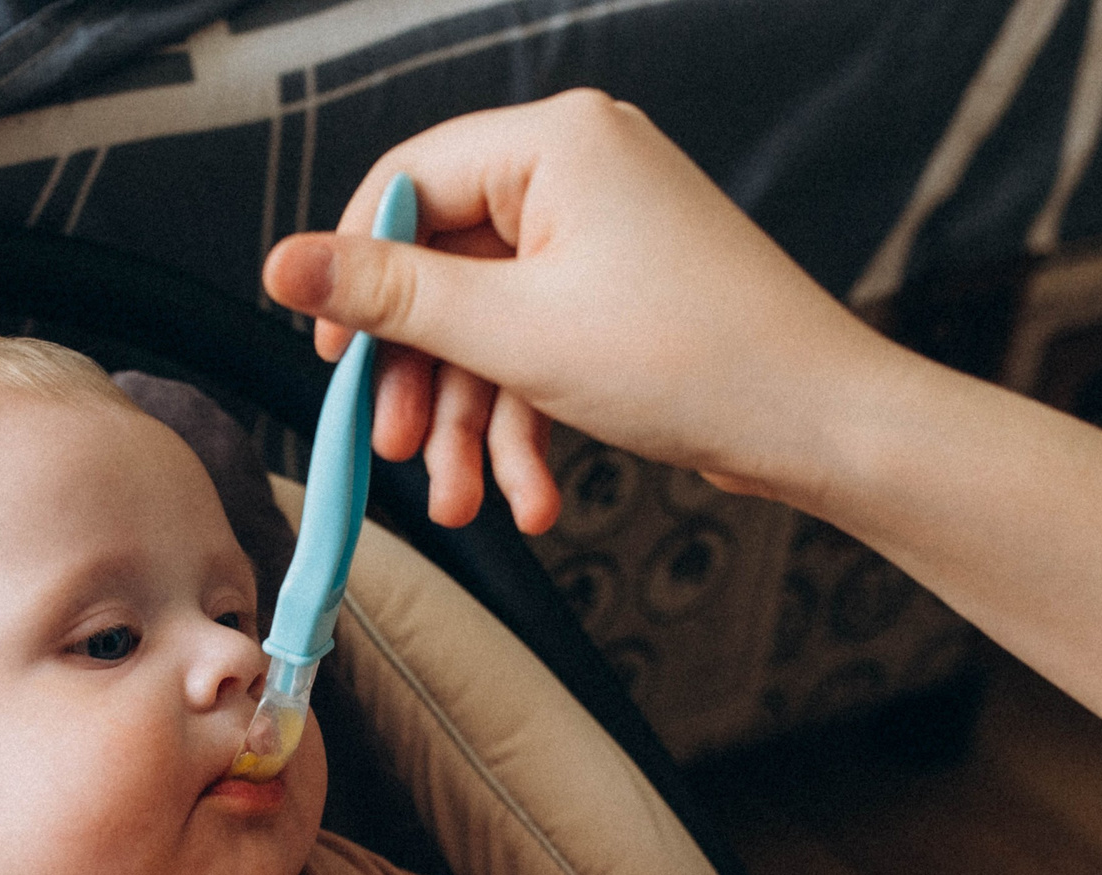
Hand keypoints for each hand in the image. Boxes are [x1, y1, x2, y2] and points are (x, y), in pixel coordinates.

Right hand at [258, 90, 894, 533]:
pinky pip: (540, 350)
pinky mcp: (622, 297)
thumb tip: (281, 266)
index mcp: (553, 143)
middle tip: (389, 451)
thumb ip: (389, 299)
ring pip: (489, 328)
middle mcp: (578, 173)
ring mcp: (603, 237)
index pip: (406, 185)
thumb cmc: (692, 360)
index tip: (332, 358)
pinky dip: (525, 426)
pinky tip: (529, 499)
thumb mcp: (511, 334)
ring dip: (468, 425)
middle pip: (443, 270)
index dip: (356, 275)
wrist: (820, 424)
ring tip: (464, 504)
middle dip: (420, 379)